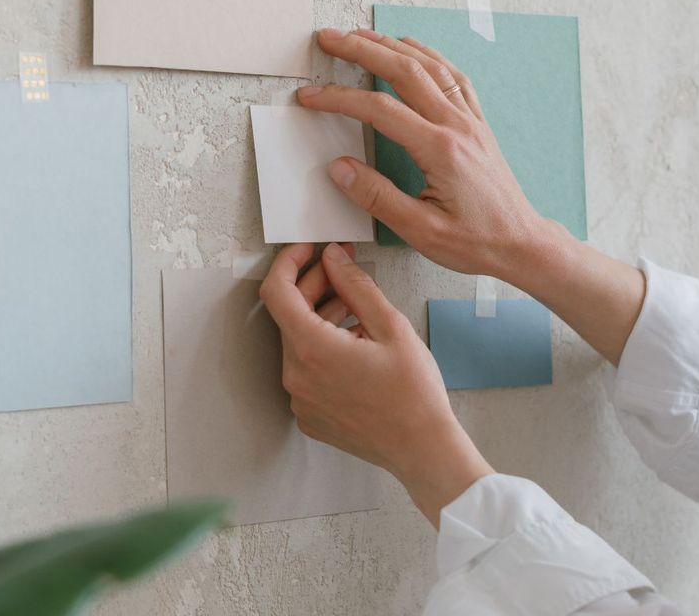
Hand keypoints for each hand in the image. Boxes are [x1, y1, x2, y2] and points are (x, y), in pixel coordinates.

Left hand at [259, 242, 492, 524]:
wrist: (422, 448)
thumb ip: (356, 286)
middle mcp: (296, 375)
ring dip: (320, 318)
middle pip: (289, 316)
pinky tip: (354, 344)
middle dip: (313, 287)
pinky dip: (322, 349)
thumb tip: (333, 258)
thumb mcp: (391, 327)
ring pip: (298, 342)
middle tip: (343, 271)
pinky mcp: (309, 415)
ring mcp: (300, 399)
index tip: (307, 250)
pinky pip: (306, 370)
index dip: (288, 262)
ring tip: (356, 308)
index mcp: (312, 349)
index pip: (276, 291)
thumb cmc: (414, 393)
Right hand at [297, 27, 552, 281]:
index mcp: (439, 150)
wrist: (521, 242)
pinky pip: (452, 76)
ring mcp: (470, 120)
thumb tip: (340, 168)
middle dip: (361, 50)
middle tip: (329, 38)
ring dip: (392, 45)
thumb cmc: (476, 241)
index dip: (338, 99)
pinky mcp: (477, 124)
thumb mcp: (420, 231)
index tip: (310, 96)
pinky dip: (428, 55)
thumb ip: (377, 197)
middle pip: (404, 71)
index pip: (379, 110)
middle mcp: (457, 125)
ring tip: (360, 35)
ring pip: (429, 66)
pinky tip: (412, 49)